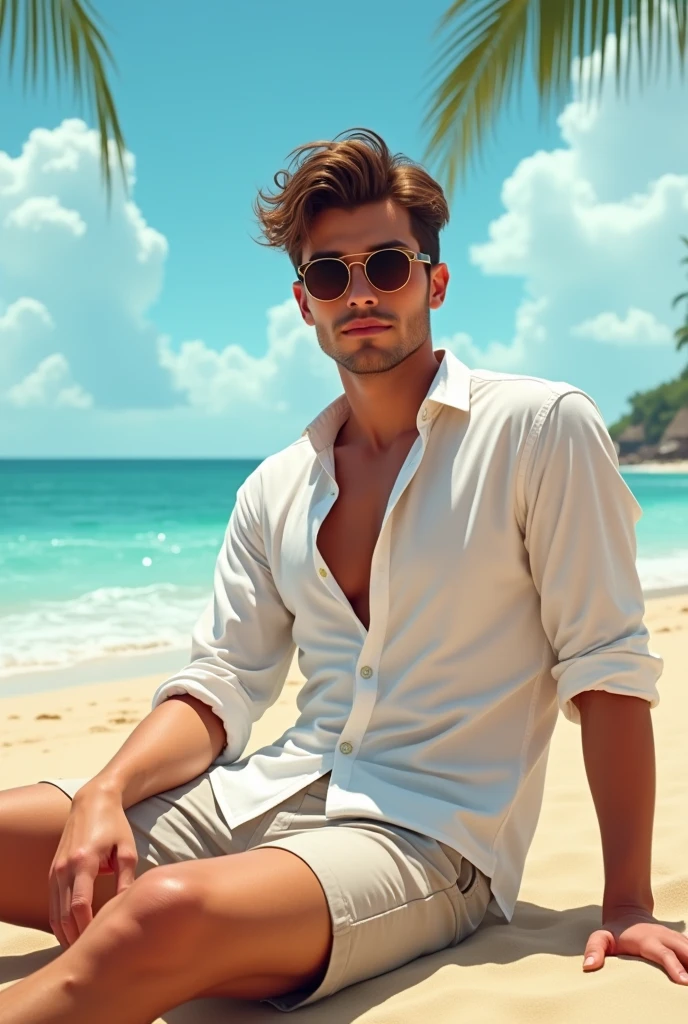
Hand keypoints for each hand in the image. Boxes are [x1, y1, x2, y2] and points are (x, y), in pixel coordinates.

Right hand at [48, 784, 138, 948]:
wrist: (93, 801)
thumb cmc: (115, 825)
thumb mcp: (127, 850)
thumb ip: (127, 878)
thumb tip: (127, 907)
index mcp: (84, 862)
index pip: (79, 906)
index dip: (86, 929)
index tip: (99, 944)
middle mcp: (65, 867)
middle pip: (64, 915)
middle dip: (76, 937)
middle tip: (93, 956)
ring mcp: (55, 870)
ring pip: (55, 913)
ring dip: (66, 933)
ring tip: (84, 950)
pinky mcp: (53, 871)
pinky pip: (53, 904)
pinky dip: (60, 922)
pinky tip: (74, 932)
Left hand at [583, 908, 687, 985]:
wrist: (627, 912)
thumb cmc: (614, 932)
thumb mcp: (601, 938)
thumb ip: (594, 949)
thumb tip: (588, 966)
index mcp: (647, 940)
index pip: (663, 954)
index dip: (674, 967)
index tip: (684, 981)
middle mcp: (663, 937)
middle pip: (683, 950)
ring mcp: (672, 938)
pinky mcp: (678, 941)